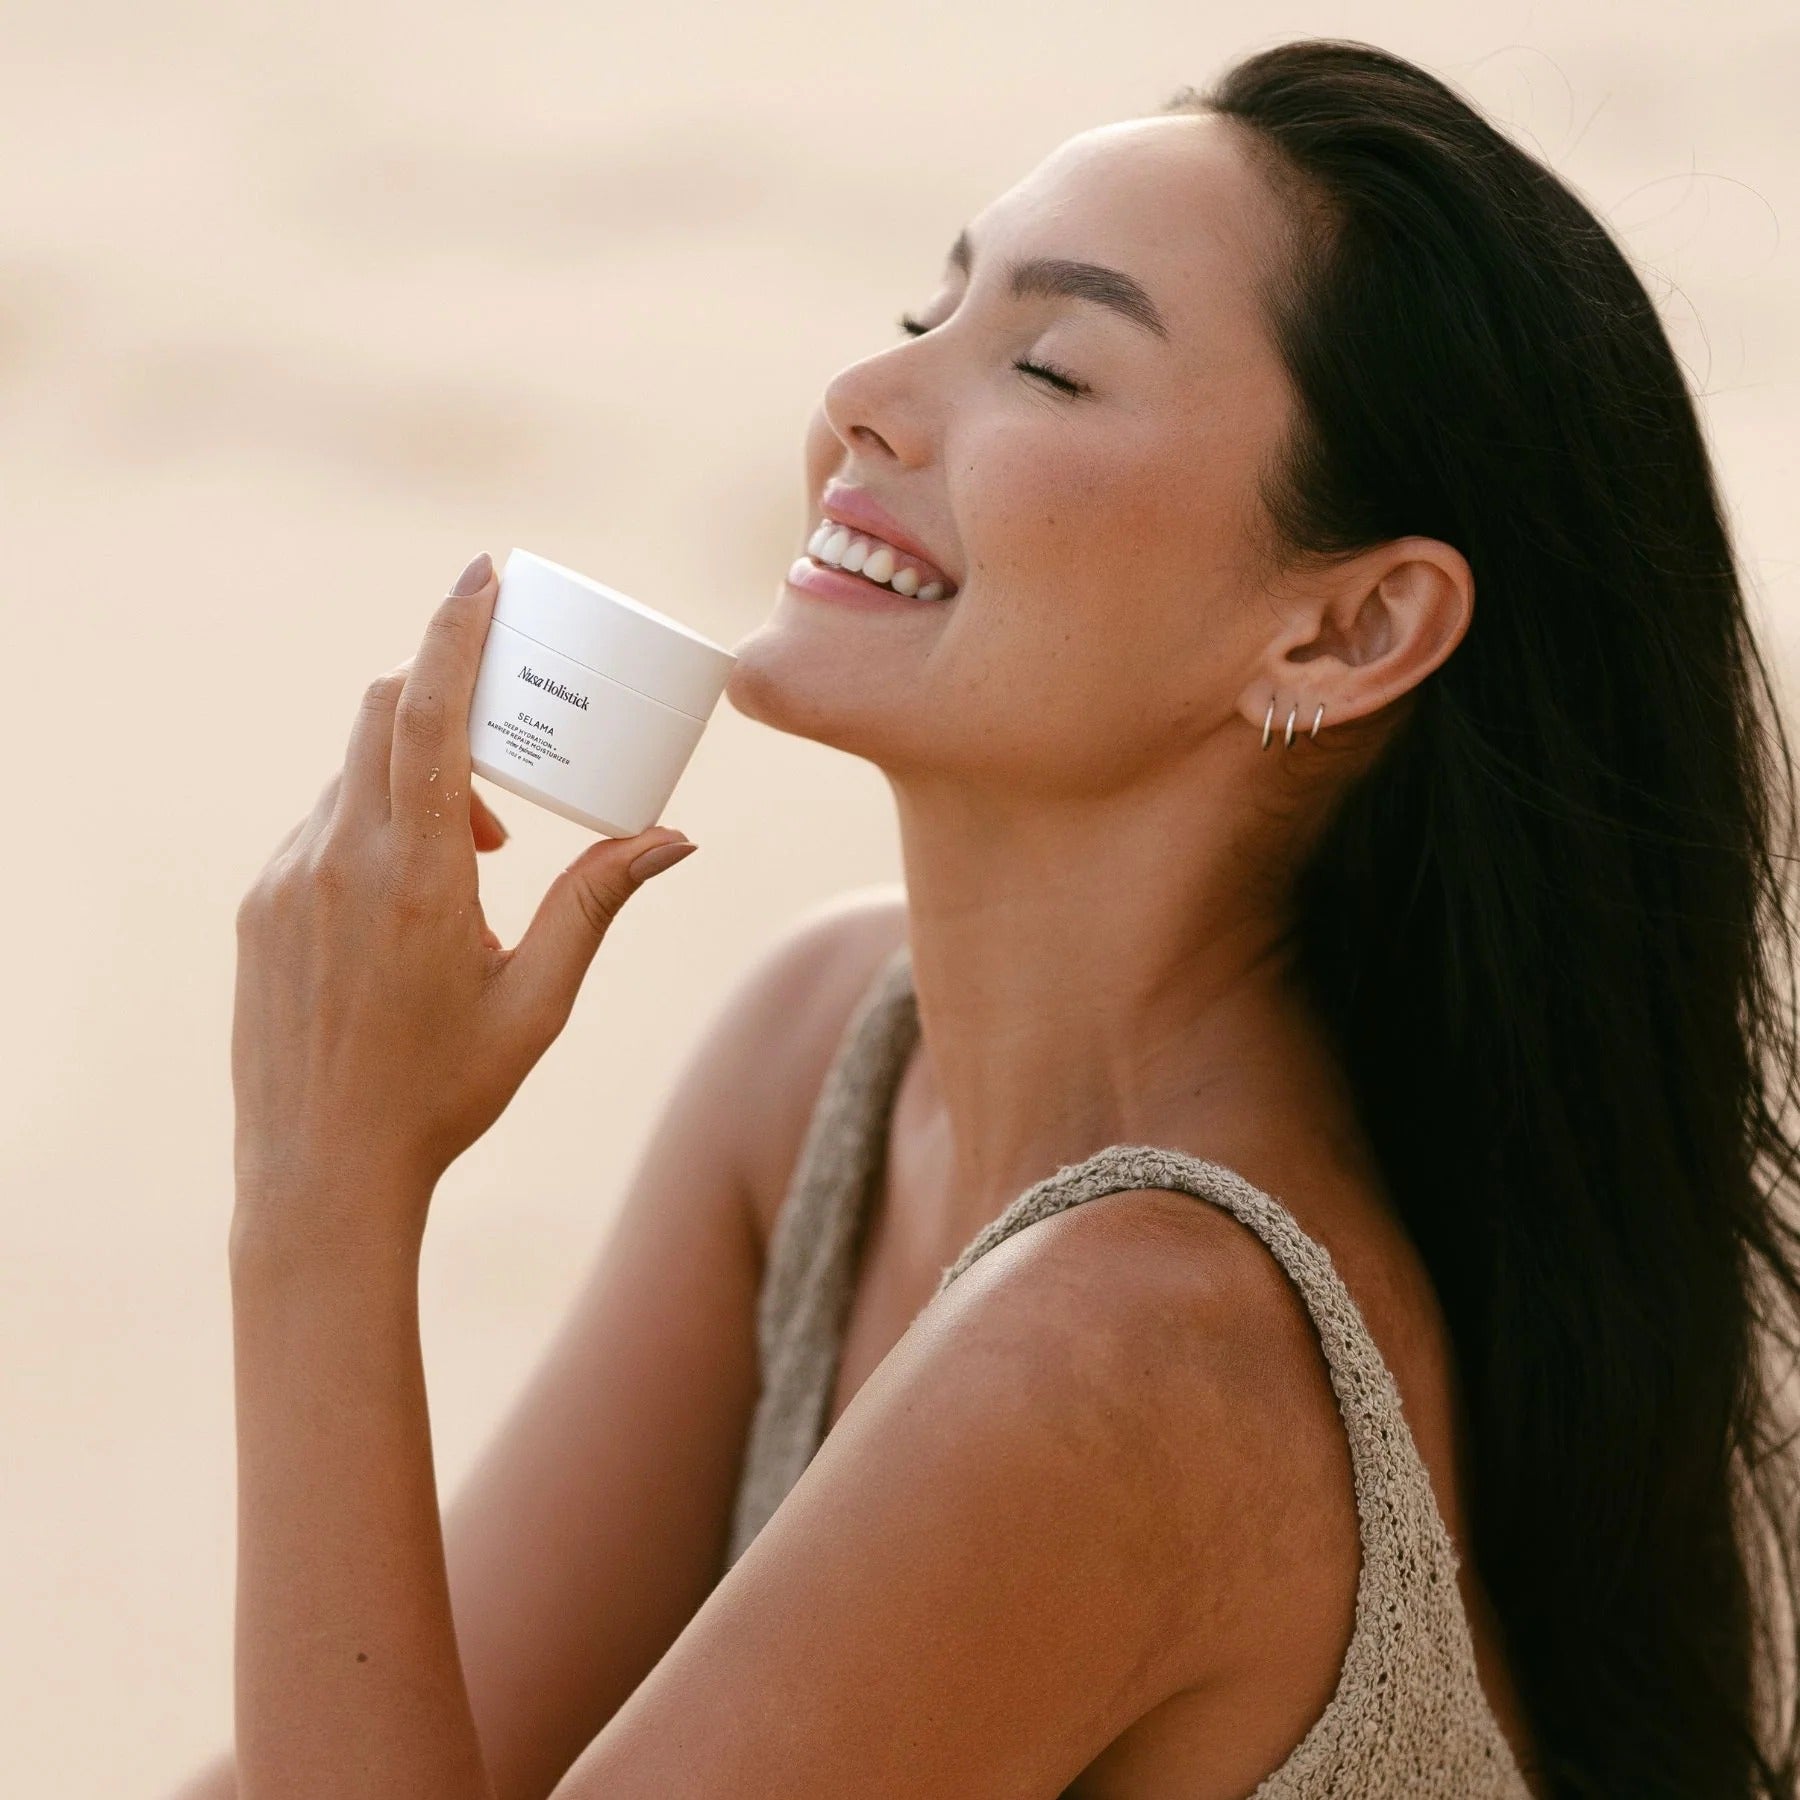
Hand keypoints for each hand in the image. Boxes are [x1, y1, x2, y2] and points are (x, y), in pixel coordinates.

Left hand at [230, 551, 698, 1250]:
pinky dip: (373, 824)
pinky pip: (320, 824)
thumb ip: (598, 902)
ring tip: (479, 855)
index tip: (484, 569)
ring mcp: (285, 878)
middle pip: (385, 712)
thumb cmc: (444, 1092)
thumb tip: (676, 836)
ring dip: (419, 777)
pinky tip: (411, 901)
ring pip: (353, 771)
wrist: (320, 1175)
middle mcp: (337, 858)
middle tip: (511, 742)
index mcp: (416, 874)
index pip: (430, 711)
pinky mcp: (259, 904)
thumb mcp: (538, 998)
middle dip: (449, 693)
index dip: (457, 626)